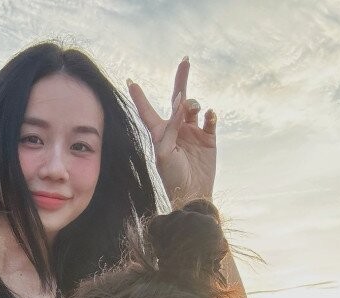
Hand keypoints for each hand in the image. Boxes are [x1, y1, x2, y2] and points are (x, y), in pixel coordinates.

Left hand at [127, 58, 216, 208]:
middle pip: (177, 99)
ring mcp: (193, 132)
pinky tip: (208, 116)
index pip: (147, 111)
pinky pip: (210, 119)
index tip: (130, 81)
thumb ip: (171, 127)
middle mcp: (176, 129)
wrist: (192, 194)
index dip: (139, 97)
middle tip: (185, 60)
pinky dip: (210, 115)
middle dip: (181, 80)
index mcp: (160, 133)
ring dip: (192, 103)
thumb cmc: (172, 177)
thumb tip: (182, 102)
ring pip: (193, 107)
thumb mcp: (165, 153)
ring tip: (193, 109)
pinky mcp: (208, 138)